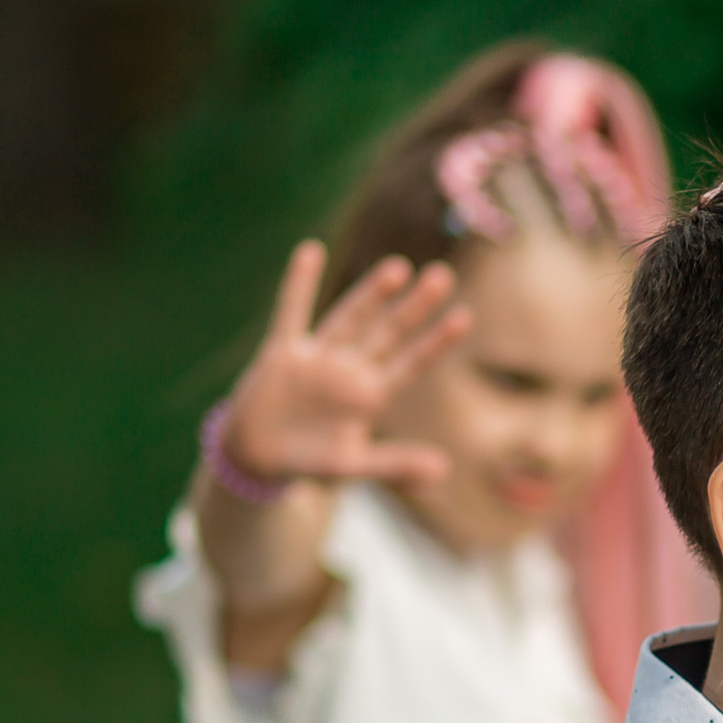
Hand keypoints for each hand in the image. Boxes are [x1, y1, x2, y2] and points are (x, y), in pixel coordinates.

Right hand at [223, 241, 474, 491]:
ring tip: (398, 268)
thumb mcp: (353, 466)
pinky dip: (300, 285)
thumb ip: (396, 465)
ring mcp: (317, 358)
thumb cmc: (309, 462)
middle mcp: (349, 370)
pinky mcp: (282, 354)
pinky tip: (311, 251)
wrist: (256, 458)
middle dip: (414, 308)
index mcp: (370, 396)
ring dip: (371, 295)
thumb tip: (444, 470)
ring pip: (350, 319)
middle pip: (388, 333)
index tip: (465, 316)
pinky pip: (291, 313)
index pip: (412, 364)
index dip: (436, 342)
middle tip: (444, 276)